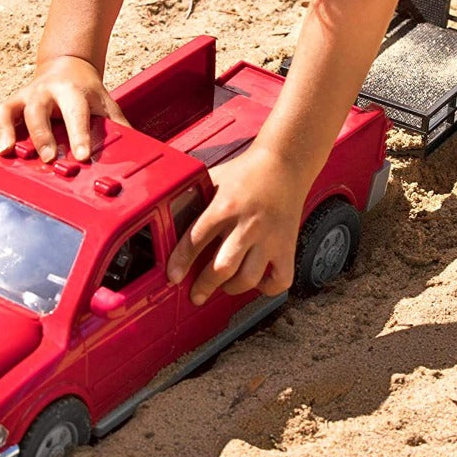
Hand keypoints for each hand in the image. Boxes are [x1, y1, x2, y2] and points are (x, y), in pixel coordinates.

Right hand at [0, 55, 129, 162]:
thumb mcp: (105, 103)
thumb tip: (138, 150)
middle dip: (40, 135)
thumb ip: (117, 126)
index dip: (79, 135)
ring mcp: (24, 97)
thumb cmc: (87, 92)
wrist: (67, 65)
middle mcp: (44, 92)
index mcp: (72, 91)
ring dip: (4, 131)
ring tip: (5, 153)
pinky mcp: (10, 105)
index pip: (76, 113)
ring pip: (8, 110)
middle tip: (45, 158)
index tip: (82, 157)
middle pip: (38, 111)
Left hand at [166, 146, 308, 304]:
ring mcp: (269, 238)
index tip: (174, 277)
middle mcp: (247, 224)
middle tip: (196, 295)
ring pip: (249, 278)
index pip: (196, 239)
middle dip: (204, 286)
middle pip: (222, 267)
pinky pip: (280, 279)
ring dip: (232, 288)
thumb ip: (195, 197)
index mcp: (225, 206)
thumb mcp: (215, 178)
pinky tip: (258, 281)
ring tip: (224, 285)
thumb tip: (169, 211)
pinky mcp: (287, 245)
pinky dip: (268, 288)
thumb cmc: (247, 170)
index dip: (181, 262)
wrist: (285, 161)